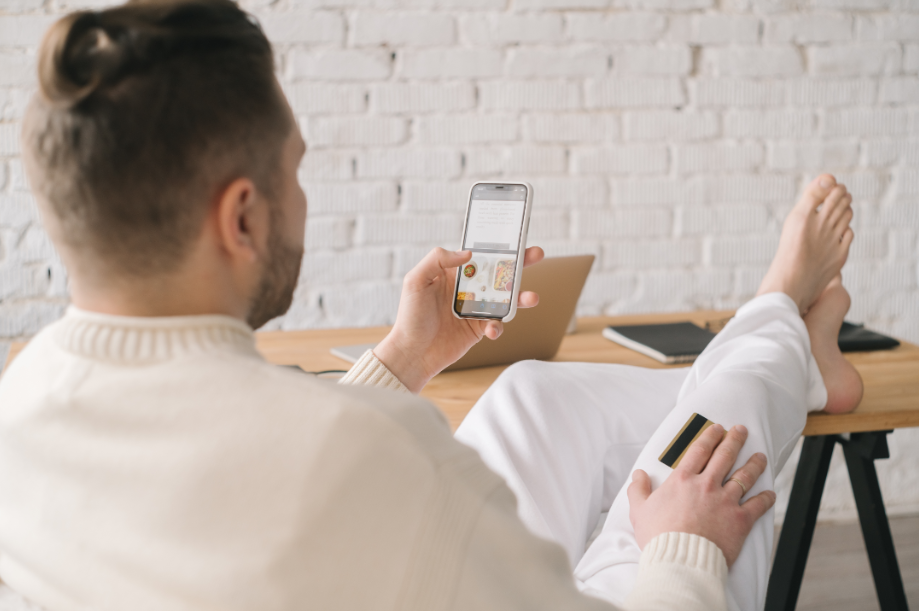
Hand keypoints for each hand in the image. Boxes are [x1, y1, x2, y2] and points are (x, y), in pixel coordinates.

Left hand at [374, 246, 543, 392]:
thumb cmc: (410, 316)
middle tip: (536, 254)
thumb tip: (468, 253)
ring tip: (532, 298)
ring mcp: (476, 308)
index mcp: (453, 273)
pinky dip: (498, 326)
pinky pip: (497, 323)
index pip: (479, 255)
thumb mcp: (416, 281)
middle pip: (498, 272)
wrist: (412, 353)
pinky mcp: (479, 328)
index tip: (514, 238)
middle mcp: (468, 288)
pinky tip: (491, 329)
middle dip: (519, 263)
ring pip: (504, 298)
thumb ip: (438, 259)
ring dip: (520, 297)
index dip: (497, 246)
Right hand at [627, 424, 775, 566]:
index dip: (709, 437)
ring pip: (745, 476)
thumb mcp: (639, 511)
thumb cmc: (659, 536)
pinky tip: (770, 494)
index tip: (717, 429)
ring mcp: (725, 501)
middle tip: (741, 430)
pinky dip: (766, 498)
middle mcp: (706, 485)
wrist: (681, 559)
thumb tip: (638, 475)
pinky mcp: (740, 520)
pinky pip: (757, 505)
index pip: (699, 450)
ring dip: (754, 464)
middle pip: (724, 456)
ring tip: (760, 456)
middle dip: (734, 440)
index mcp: (683, 480)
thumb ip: (638, 490)